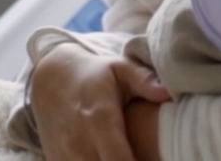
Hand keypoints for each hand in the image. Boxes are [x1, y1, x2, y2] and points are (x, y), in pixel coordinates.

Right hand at [30, 43, 171, 160]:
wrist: (51, 81)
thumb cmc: (95, 76)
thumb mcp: (120, 69)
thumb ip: (144, 81)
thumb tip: (169, 93)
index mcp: (99, 119)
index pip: (118, 160)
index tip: (155, 160)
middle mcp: (78, 142)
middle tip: (145, 157)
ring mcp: (65, 155)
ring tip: (131, 155)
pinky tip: (110, 157)